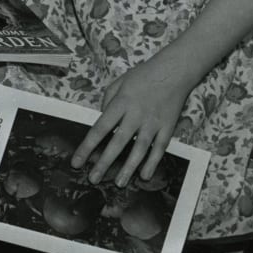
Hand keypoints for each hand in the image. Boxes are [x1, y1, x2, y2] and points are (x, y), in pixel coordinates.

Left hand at [70, 63, 190, 187]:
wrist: (174, 70)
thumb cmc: (144, 75)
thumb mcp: (119, 82)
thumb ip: (108, 101)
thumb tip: (101, 121)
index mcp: (121, 103)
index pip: (100, 128)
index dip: (87, 146)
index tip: (77, 162)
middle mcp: (136, 114)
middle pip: (118, 142)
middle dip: (104, 162)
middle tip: (93, 179)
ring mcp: (153, 122)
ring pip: (139, 149)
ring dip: (128, 167)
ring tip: (118, 182)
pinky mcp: (168, 127)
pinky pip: (159, 148)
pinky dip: (152, 162)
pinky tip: (144, 175)